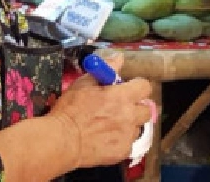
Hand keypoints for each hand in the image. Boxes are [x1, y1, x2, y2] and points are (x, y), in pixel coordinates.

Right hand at [50, 53, 154, 168]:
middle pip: (146, 110)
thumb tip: (120, 57)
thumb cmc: (70, 110)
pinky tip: (106, 140)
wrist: (62, 141)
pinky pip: (128, 144)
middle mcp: (130, 115)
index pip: (144, 87)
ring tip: (110, 126)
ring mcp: (128, 135)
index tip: (127, 89)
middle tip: (121, 109)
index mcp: (122, 96)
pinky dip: (120, 141)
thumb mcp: (84, 83)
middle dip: (136, 108)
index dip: (136, 87)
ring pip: (137, 128)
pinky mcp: (123, 152)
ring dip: (128, 125)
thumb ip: (106, 69)